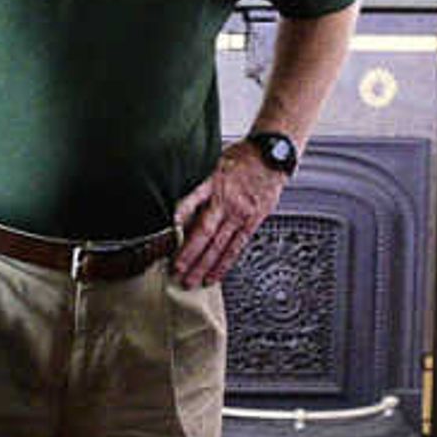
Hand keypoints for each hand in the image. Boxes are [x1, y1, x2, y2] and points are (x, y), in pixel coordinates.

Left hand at [168, 140, 291, 287]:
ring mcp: (240, 214)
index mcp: (212, 183)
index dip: (177, 221)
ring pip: (220, 245)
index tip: (163, 236)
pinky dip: (224, 263)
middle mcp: (226, 201)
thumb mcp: (213, 164)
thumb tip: (178, 209)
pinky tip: (215, 275)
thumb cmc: (242, 158)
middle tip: (176, 271)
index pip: (191, 203)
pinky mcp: (252, 221)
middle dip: (189, 254)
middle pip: (204, 232)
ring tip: (192, 280)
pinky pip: (237, 247)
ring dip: (204, 265)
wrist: (272, 155)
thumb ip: (198, 186)